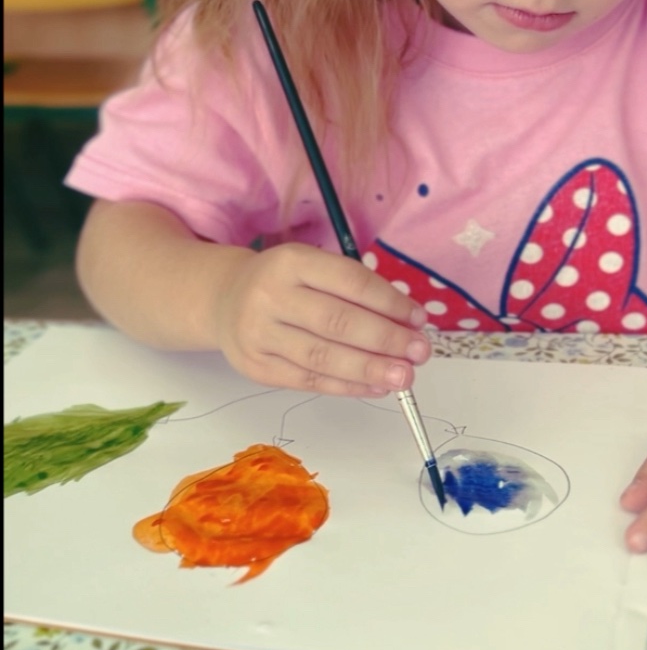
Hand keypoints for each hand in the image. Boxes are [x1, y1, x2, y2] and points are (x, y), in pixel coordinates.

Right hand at [211, 242, 430, 394]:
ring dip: (370, 370)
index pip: (350, 282)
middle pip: (337, 322)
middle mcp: (270, 296)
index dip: (390, 302)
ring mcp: (259, 334)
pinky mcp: (256, 367)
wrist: (224, 300)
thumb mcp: (313, 267)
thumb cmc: (285, 283)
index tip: (419, 320)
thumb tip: (408, 324)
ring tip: (403, 378)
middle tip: (419, 353)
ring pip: (323, 357)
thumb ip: (355, 291)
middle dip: (386, 340)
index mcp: (291, 261)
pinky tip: (374, 387)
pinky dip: (347, 387)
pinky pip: (309, 381)